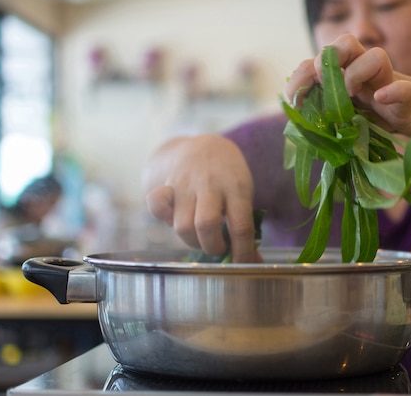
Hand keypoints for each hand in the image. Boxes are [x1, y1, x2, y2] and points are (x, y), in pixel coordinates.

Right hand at [144, 134, 259, 261]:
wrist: (204, 145)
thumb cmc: (229, 177)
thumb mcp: (243, 194)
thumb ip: (245, 225)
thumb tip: (254, 263)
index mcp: (236, 187)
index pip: (241, 226)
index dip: (242, 252)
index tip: (243, 265)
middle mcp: (210, 185)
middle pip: (206, 225)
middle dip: (212, 247)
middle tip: (218, 247)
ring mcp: (185, 184)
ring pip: (182, 225)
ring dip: (192, 241)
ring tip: (201, 238)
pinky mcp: (166, 184)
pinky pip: (156, 206)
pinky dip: (163, 219)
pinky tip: (174, 219)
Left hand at [286, 34, 410, 139]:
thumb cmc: (381, 116)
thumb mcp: (348, 116)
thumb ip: (327, 115)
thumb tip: (297, 129)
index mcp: (347, 75)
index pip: (319, 61)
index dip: (301, 75)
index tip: (293, 100)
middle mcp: (366, 71)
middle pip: (345, 43)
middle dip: (327, 61)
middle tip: (323, 86)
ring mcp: (388, 81)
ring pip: (375, 56)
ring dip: (356, 73)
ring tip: (352, 96)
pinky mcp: (410, 97)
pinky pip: (404, 87)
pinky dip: (392, 92)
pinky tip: (380, 100)